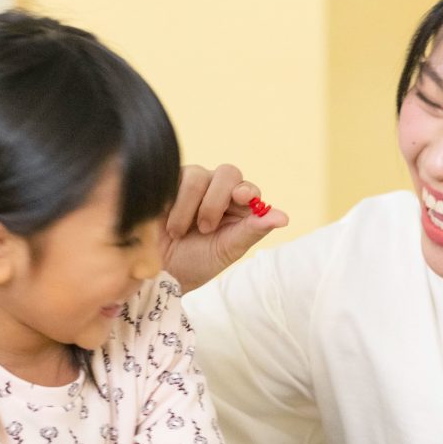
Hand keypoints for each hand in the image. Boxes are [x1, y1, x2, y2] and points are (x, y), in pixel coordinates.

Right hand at [160, 164, 288, 293]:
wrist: (157, 271)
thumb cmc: (196, 262)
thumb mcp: (227, 249)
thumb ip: (253, 231)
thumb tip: (284, 218)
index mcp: (238, 207)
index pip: (248, 188)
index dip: (246, 190)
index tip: (241, 197)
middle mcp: (217, 190)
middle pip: (228, 173)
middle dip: (216, 200)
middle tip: (204, 228)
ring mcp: (191, 184)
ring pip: (198, 175)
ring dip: (189, 207)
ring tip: (178, 232)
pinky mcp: (166, 183)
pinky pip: (172, 176)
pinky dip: (171, 199)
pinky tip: (164, 218)